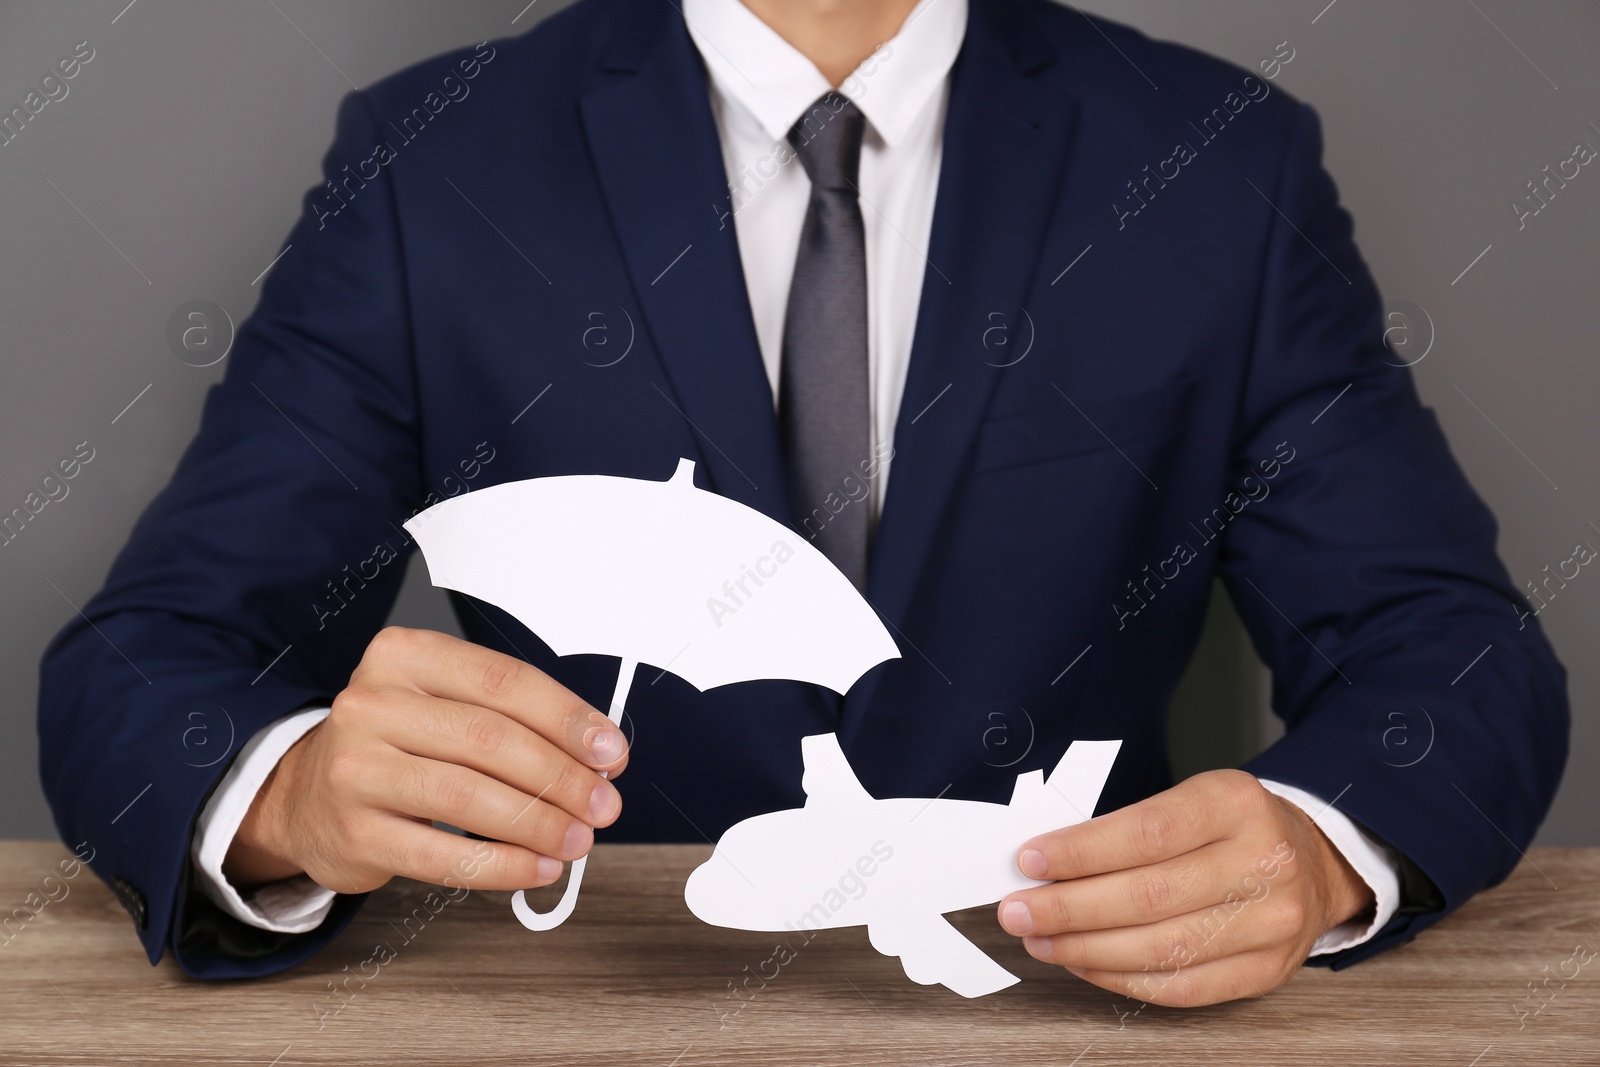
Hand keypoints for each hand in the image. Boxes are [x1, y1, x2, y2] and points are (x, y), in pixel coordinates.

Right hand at [223, 627, 628, 895]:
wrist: (307, 794)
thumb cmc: (397, 744)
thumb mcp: (445, 705)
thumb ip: (514, 719)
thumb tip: (598, 756)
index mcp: (404, 656)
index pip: (502, 681)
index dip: (566, 718)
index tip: (610, 750)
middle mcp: (373, 704)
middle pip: (490, 739)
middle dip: (561, 777)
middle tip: (603, 804)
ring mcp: (356, 768)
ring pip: (468, 797)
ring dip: (538, 823)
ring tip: (578, 840)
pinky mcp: (354, 831)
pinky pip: (441, 855)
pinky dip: (501, 865)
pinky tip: (536, 868)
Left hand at [996, 769, 1372, 1006]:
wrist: (1311, 861)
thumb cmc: (1230, 826)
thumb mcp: (1190, 798)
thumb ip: (1126, 827)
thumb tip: (1046, 864)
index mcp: (1236, 803)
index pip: (1145, 832)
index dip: (1081, 852)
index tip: (1031, 861)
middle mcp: (1263, 861)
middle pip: (1149, 896)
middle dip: (1069, 908)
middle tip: (1018, 911)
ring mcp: (1272, 922)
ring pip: (1162, 947)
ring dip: (1086, 948)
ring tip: (1041, 939)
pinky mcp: (1267, 969)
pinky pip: (1182, 986)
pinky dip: (1122, 978)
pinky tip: (1084, 963)